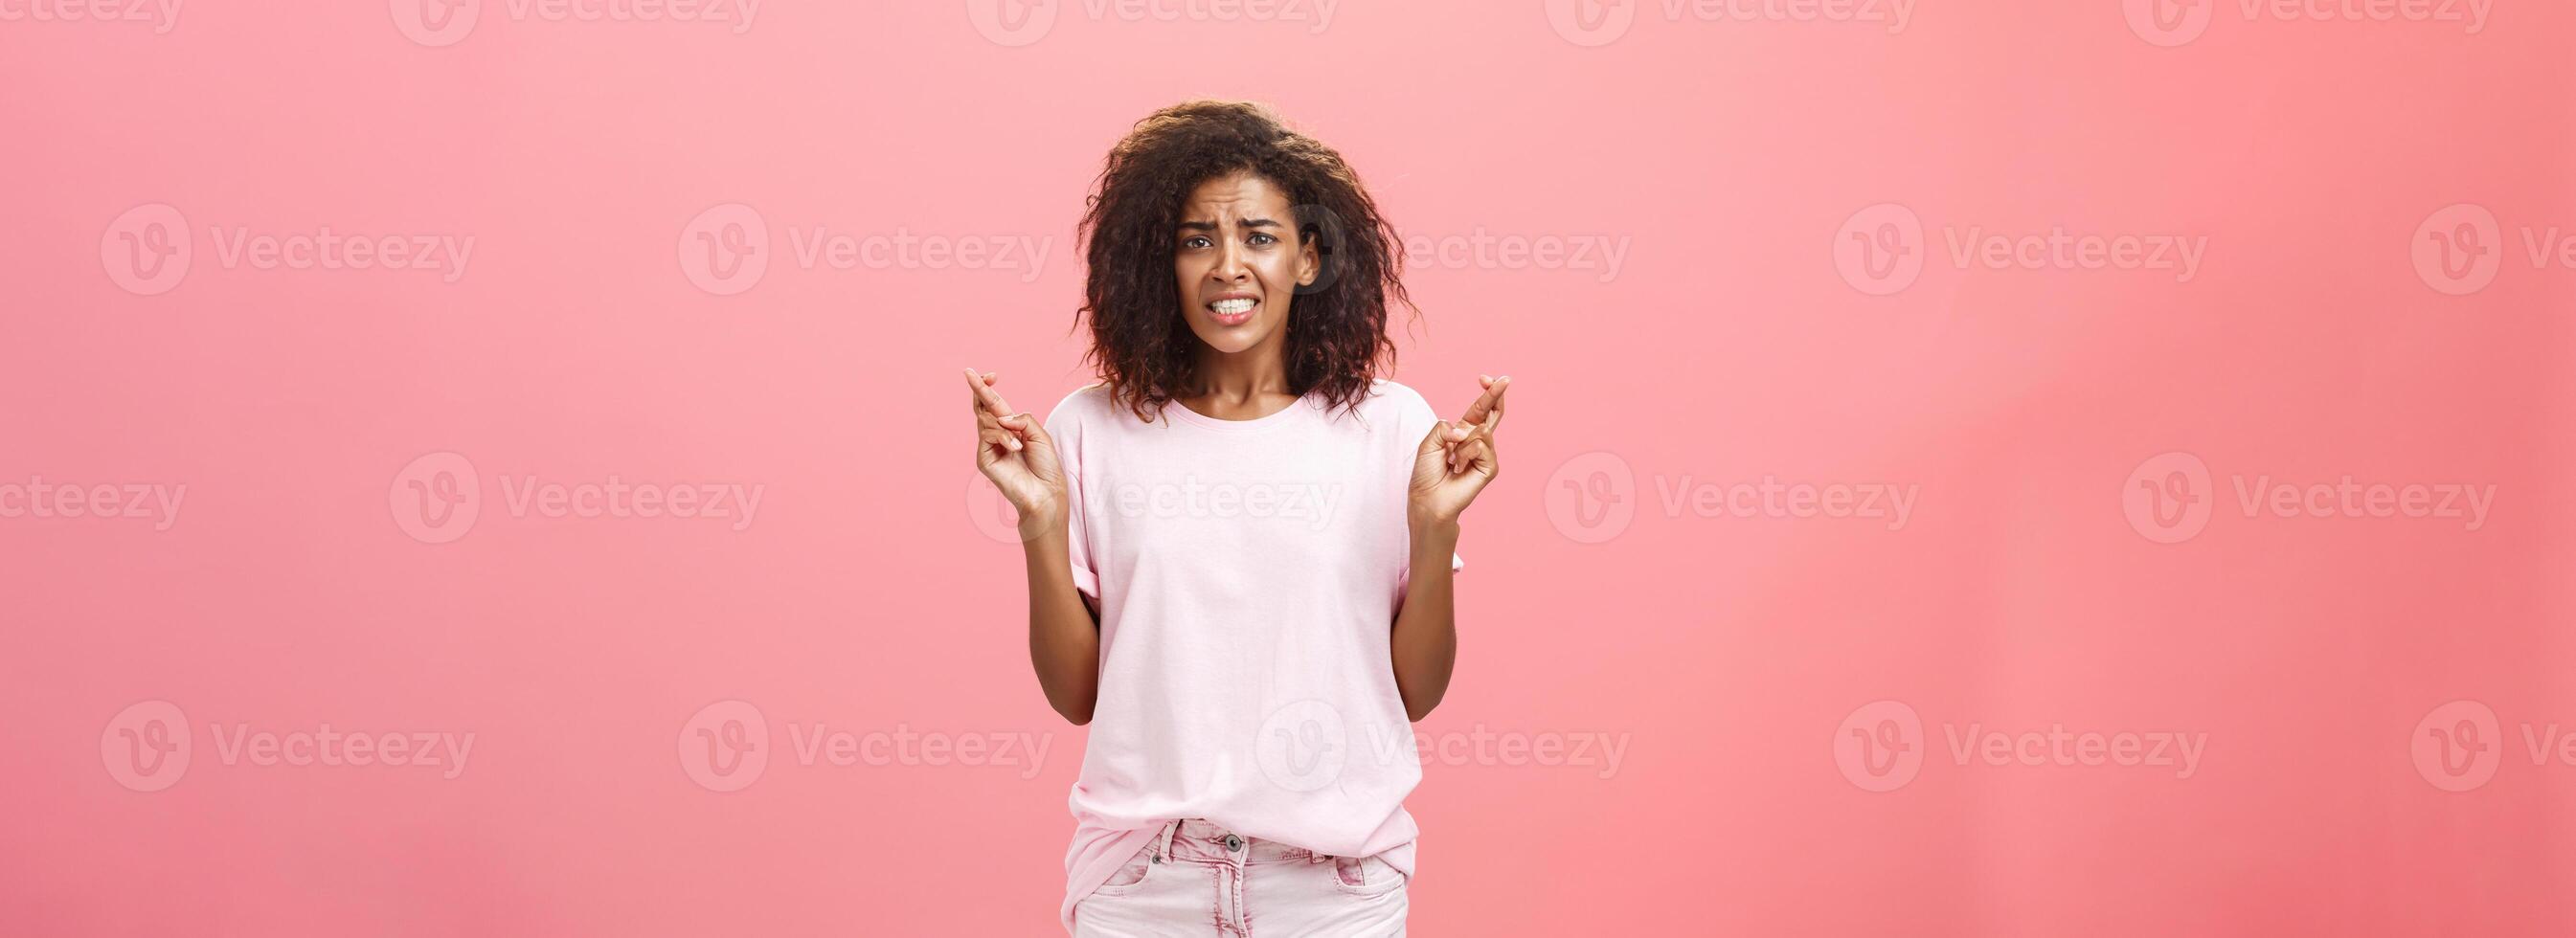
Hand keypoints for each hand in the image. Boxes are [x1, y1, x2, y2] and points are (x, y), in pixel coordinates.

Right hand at [966, 367, 1067, 537]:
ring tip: (1019, 444)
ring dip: (1003, 427)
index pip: (994, 405)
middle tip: (970, 373)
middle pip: (981, 408)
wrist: (1045, 492)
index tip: (992, 375)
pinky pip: (988, 436)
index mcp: (1010, 429)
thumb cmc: (1046, 466)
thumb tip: (1001, 417)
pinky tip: (1015, 448)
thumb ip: (1021, 419)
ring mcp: (988, 448)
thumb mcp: (1039, 434)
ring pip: (986, 420)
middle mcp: (996, 436)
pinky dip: (1003, 437)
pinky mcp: (984, 459)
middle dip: (978, 389)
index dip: (989, 389)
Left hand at [1409, 374, 1509, 527]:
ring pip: (1481, 431)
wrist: (1428, 498)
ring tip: (1452, 461)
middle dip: (1496, 395)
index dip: (1486, 394)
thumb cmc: (1427, 473)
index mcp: (1464, 433)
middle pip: (1493, 414)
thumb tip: (1466, 431)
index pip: (1480, 410)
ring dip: (1461, 444)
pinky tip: (1459, 469)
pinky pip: (1480, 446)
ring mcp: (1486, 455)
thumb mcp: (1430, 442)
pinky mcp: (1490, 467)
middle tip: (1505, 379)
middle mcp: (1478, 442)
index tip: (1485, 378)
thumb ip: (1445, 428)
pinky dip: (1465, 454)